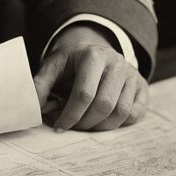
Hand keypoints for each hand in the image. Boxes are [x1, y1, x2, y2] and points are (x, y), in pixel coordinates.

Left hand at [34, 24, 148, 132]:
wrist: (91, 48)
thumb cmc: (69, 61)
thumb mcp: (52, 66)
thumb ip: (40, 85)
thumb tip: (33, 109)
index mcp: (93, 56)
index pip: (84, 94)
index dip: (70, 115)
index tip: (59, 127)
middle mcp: (117, 63)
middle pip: (104, 105)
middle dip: (85, 123)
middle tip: (72, 128)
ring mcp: (132, 74)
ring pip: (121, 112)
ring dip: (101, 126)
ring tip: (85, 125)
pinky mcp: (142, 86)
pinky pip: (134, 114)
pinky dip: (118, 124)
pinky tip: (102, 121)